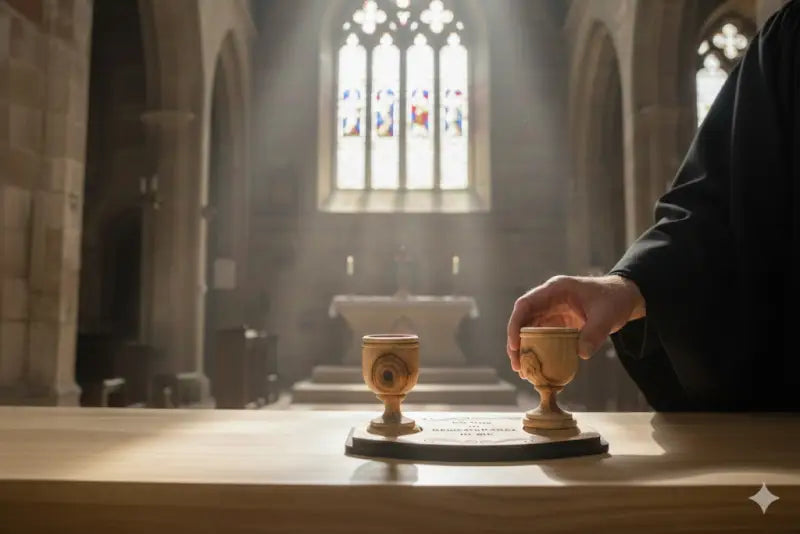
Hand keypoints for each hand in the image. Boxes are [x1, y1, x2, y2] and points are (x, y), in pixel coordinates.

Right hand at [506, 275, 644, 371]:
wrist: (624, 298)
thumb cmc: (614, 299)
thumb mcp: (607, 315)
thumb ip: (595, 333)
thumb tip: (582, 354)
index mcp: (555, 290)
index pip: (526, 305)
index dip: (515, 324)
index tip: (515, 345)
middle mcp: (549, 300)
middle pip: (523, 320)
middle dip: (516, 343)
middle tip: (517, 366)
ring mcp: (552, 312)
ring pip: (529, 330)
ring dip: (525, 350)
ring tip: (524, 372)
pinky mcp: (558, 323)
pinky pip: (542, 338)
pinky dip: (538, 352)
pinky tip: (538, 368)